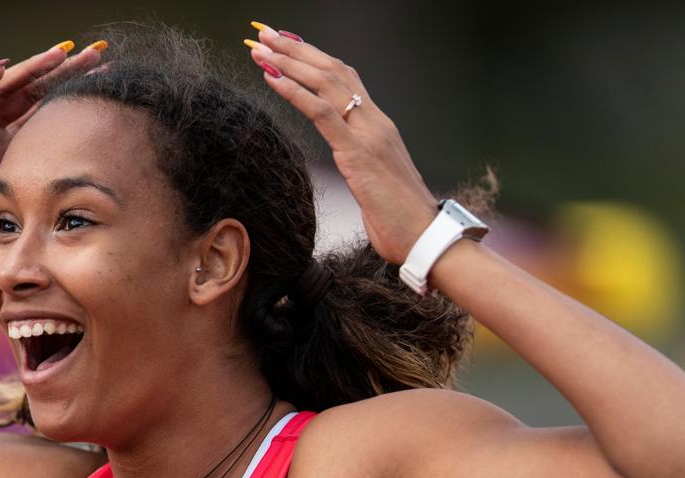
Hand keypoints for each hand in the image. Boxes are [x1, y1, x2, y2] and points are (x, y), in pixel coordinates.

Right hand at [0, 41, 104, 273]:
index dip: (72, 96)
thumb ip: (43, 206)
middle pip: (28, 94)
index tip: (107, 83)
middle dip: (59, 72)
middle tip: (94, 53)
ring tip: (56, 54)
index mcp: (10, 153)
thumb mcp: (14, 218)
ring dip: (26, 71)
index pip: (46, 114)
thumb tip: (87, 216)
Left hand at [244, 23, 437, 265]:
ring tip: (261, 48)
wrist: (424, 236)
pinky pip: (322, 112)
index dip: (316, 59)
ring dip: (290, 62)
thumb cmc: (400, 218)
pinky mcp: (358, 152)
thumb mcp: (375, 182)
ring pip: (326, 83)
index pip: (346, 79)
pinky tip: (272, 79)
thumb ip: (361, 163)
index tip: (288, 45)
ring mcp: (368, 133)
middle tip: (266, 34)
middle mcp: (375, 121)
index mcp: (379, 126)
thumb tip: (348, 162)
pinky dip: (294, 91)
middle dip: (297, 50)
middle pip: (334, 71)